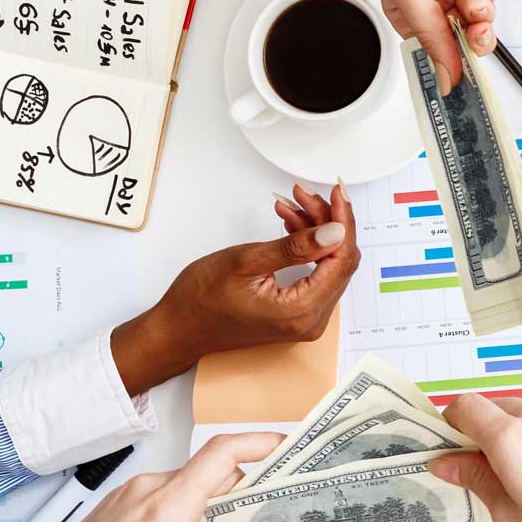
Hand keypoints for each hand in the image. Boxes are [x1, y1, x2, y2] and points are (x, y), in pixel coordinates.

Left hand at [0, 433, 282, 521]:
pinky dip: (184, 515)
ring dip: (212, 508)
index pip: (223, 452)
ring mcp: (125, 499)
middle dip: (243, 492)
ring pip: (185, 488)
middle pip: (209, 473)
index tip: (286, 447)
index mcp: (166, 506)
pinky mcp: (113, 510)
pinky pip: (161, 500)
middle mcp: (145, 492)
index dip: (260, 443)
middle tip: (268, 520)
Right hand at [110, 183, 359, 395]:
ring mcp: (306, 319)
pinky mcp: (298, 314)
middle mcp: (311, 320)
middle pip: (338, 261)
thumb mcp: (246, 261)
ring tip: (291, 206)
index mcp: (301, 310)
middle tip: (304, 195)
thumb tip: (335, 232)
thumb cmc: (201, 300)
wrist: (179, 329)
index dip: (342, 221)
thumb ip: (295, 247)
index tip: (336, 192)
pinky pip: (316, 275)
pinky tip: (291, 226)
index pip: (341, 259)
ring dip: (315, 233)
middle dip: (326, 222)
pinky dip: (307, 249)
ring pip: (328, 265)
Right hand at [343, 0, 503, 86]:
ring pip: (483, 17)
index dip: (449, 66)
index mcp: (409, 5)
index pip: (435, 48)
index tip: (461, 85)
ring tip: (472, 9)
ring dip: (481, 20)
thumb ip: (430, 35)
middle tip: (472, 43)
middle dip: (471, 43)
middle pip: (463, 36)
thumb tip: (446, 75)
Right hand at [430, 396, 521, 521]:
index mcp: (512, 435)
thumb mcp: (509, 515)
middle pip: (496, 408)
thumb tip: (446, 462)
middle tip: (480, 475)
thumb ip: (476, 479)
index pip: (464, 407)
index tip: (447, 451)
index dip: (449, 426)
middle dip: (480, 434)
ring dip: (513, 439)